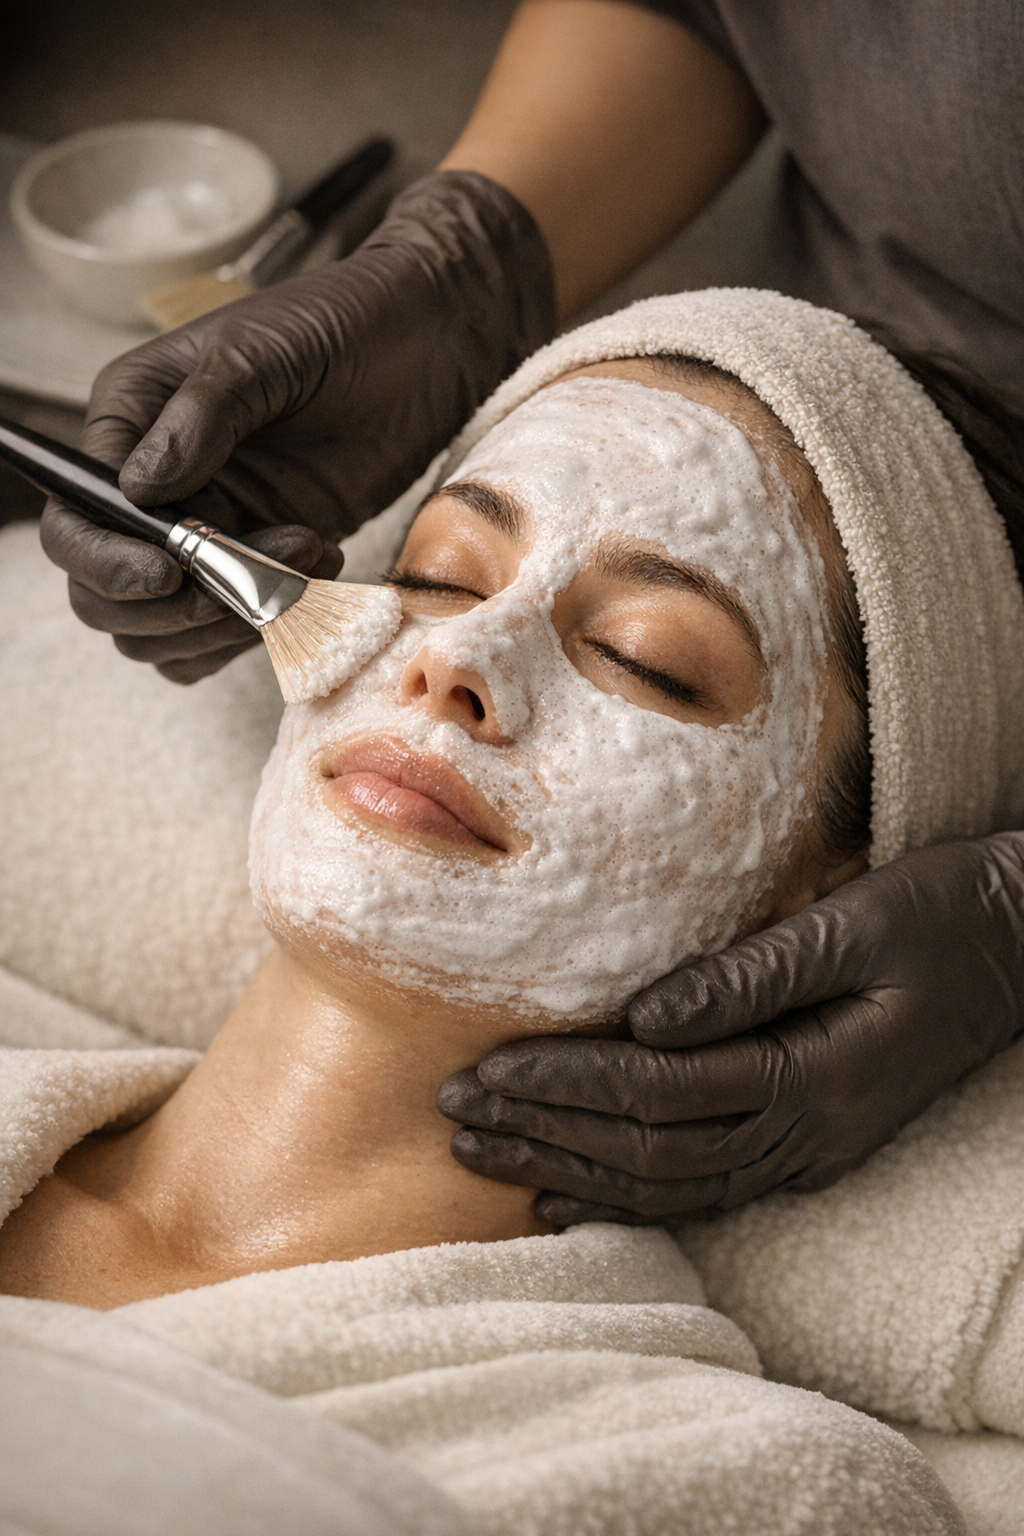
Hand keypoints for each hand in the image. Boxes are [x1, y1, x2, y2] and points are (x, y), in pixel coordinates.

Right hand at [40, 171, 552, 679]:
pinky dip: (267, 625)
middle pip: (108, 595)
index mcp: (131, 422)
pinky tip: (320, 564)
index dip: (108, 561)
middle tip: (247, 588)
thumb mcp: (265, 352)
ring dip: (232, 620)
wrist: (430, 344)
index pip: (78, 519)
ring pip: (169, 629)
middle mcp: (157, 484)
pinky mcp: (264, 559)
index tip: (170, 572)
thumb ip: (201, 416)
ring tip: (307, 555)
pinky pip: (230, 632)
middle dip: (173, 609)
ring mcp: (211, 528)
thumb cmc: (345, 324)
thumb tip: (139, 489)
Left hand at [439, 835, 1023, 1223]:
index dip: (566, 1086)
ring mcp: (816, 1149)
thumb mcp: (855, 923)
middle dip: (546, 1135)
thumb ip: (750, 975)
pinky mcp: (815, 1143)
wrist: (1023, 945)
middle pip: (652, 1151)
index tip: (485, 1071)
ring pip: (672, 1183)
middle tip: (455, 1119)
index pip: (660, 1092)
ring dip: (575, 1171)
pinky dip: (635, 1196)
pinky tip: (574, 1195)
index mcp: (817, 1075)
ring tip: (487, 1156)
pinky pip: (710, 1188)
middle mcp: (811, 1131)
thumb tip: (641, 1016)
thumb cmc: (944, 914)